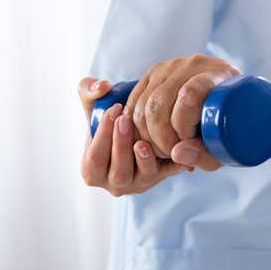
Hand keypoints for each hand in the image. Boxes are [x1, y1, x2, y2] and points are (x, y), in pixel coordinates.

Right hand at [79, 77, 192, 195]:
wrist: (131, 131)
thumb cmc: (109, 121)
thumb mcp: (93, 106)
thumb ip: (88, 91)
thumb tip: (102, 86)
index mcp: (92, 170)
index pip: (95, 159)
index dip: (103, 135)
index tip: (113, 110)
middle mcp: (114, 182)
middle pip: (119, 171)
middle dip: (122, 145)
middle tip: (127, 120)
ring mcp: (139, 183)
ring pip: (143, 177)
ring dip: (145, 159)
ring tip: (145, 141)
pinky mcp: (160, 178)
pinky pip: (170, 174)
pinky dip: (178, 164)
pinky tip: (182, 154)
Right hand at [123, 54, 238, 171]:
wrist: (229, 103)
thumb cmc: (230, 129)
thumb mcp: (225, 148)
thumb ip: (205, 154)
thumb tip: (176, 153)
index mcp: (218, 75)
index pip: (189, 95)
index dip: (182, 124)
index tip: (187, 141)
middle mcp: (194, 64)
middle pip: (160, 101)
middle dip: (160, 136)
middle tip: (171, 152)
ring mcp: (171, 66)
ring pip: (144, 104)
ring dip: (146, 135)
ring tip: (163, 148)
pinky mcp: (154, 72)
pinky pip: (134, 102)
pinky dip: (135, 126)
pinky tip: (148, 139)